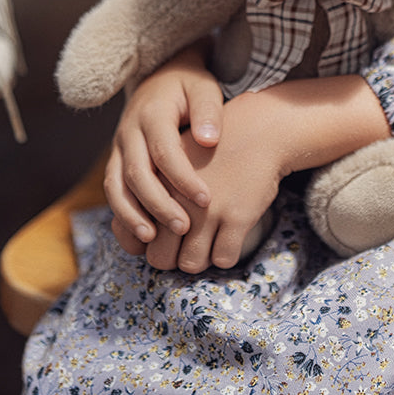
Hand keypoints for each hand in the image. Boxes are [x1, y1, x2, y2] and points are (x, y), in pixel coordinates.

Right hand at [104, 45, 224, 251]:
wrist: (160, 77)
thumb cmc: (189, 86)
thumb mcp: (203, 88)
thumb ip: (207, 111)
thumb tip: (209, 140)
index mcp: (151, 113)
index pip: (164, 151)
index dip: (183, 179)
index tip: (207, 200)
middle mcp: (128, 132)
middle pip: (136, 174)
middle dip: (158, 204)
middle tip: (184, 228)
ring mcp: (118, 148)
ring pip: (115, 186)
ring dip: (131, 215)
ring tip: (152, 239)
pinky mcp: (116, 161)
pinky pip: (113, 191)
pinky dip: (122, 215)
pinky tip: (140, 236)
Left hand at [141, 102, 284, 272]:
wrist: (258, 130)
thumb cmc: (211, 154)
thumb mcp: (173, 163)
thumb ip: (148, 197)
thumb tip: (135, 244)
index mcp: (155, 182)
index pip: (136, 236)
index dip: (153, 243)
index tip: (170, 234)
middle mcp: (175, 197)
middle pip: (160, 258)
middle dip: (174, 257)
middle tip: (188, 243)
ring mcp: (207, 209)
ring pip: (191, 264)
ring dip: (201, 258)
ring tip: (209, 240)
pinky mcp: (237, 216)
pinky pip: (224, 259)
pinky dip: (226, 254)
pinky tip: (229, 236)